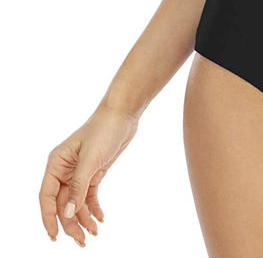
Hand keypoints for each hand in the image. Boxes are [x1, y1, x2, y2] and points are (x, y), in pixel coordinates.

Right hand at [39, 103, 137, 245]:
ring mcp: (79, 172)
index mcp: (56, 164)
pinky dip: (93, 208)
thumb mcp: (91, 159)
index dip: (49, 218)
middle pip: (62, 203)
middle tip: (82, 241)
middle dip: (70, 223)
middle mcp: (64, 170)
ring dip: (83, 218)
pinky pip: (89, 195)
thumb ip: (79, 187)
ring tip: (93, 234)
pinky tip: (100, 218)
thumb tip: (67, 213)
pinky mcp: (94, 172)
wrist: (124, 114)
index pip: (47, 197)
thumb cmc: (104, 129)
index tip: (55, 236)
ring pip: (76, 202)